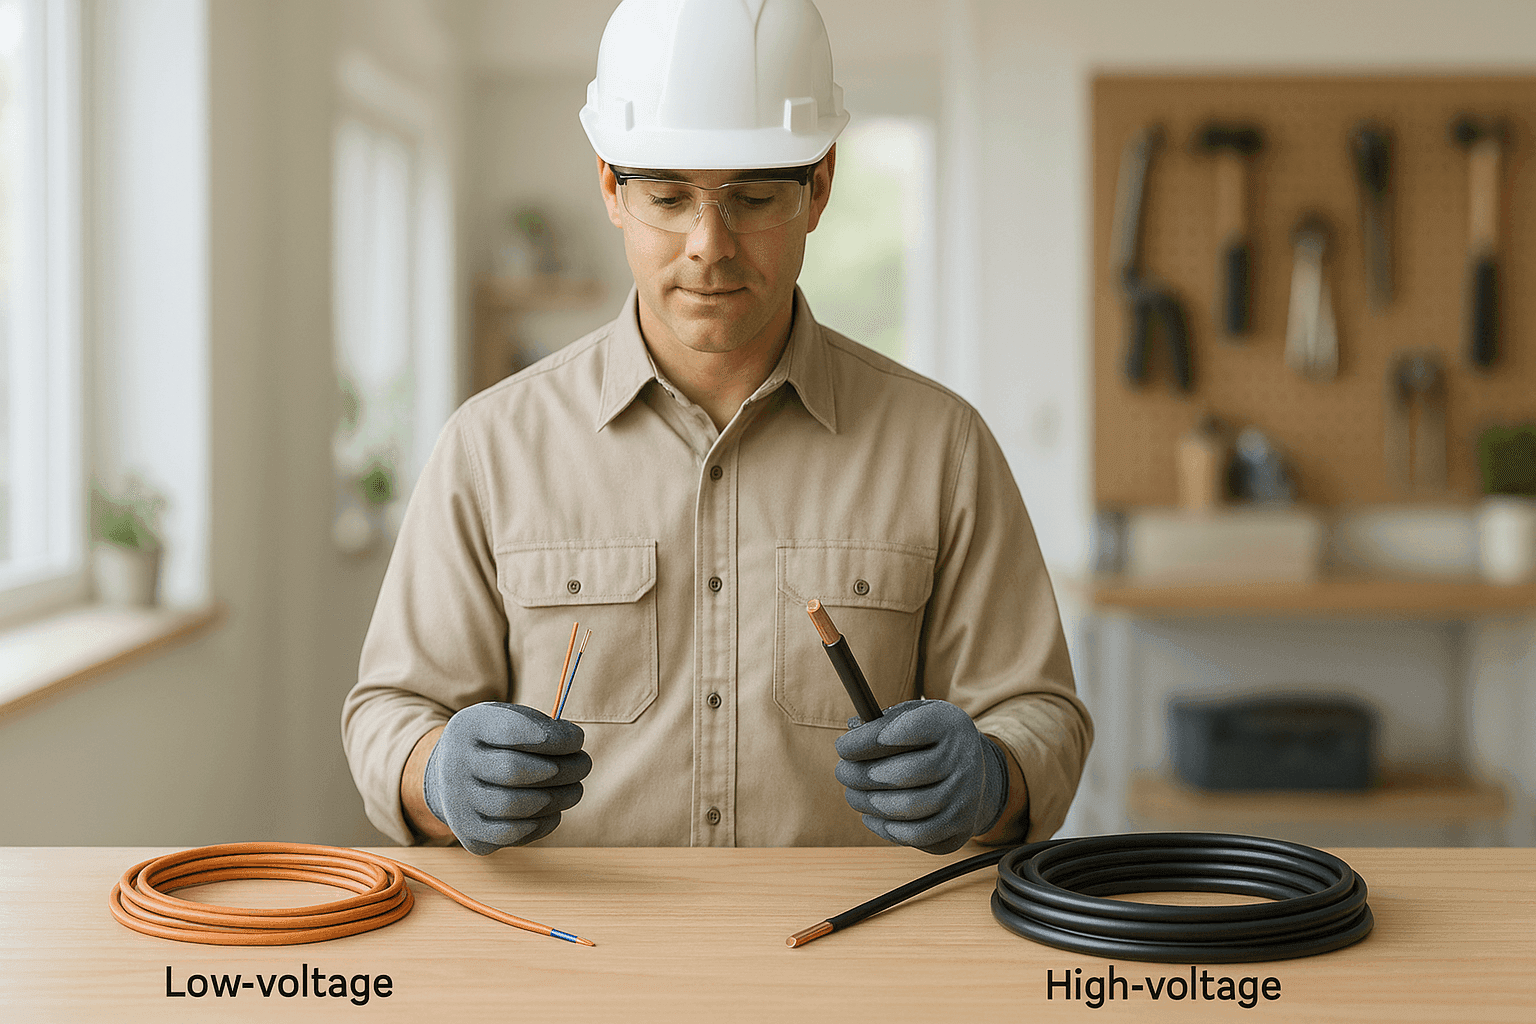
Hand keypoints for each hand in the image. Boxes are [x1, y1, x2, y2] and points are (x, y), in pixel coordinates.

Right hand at [423, 702, 590, 854]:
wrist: (451, 777)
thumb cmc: (495, 743)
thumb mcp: (508, 719)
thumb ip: (539, 726)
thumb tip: (573, 742)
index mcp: (468, 728)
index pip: (510, 730)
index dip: (552, 737)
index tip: (577, 739)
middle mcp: (456, 766)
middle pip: (513, 771)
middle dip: (561, 769)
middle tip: (584, 764)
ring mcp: (459, 804)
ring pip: (515, 806)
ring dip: (558, 798)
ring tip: (575, 789)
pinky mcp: (471, 835)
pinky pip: (513, 834)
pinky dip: (542, 824)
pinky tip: (554, 810)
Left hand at [834, 699, 1008, 854]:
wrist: (975, 774)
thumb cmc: (931, 742)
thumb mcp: (914, 717)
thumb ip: (883, 720)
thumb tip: (853, 729)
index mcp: (951, 725)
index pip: (911, 729)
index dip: (871, 739)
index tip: (843, 746)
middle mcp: (964, 760)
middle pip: (906, 773)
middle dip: (862, 775)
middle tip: (842, 772)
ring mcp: (965, 797)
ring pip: (909, 807)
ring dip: (869, 803)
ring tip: (852, 794)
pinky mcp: (960, 828)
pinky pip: (917, 836)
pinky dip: (886, 828)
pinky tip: (871, 816)